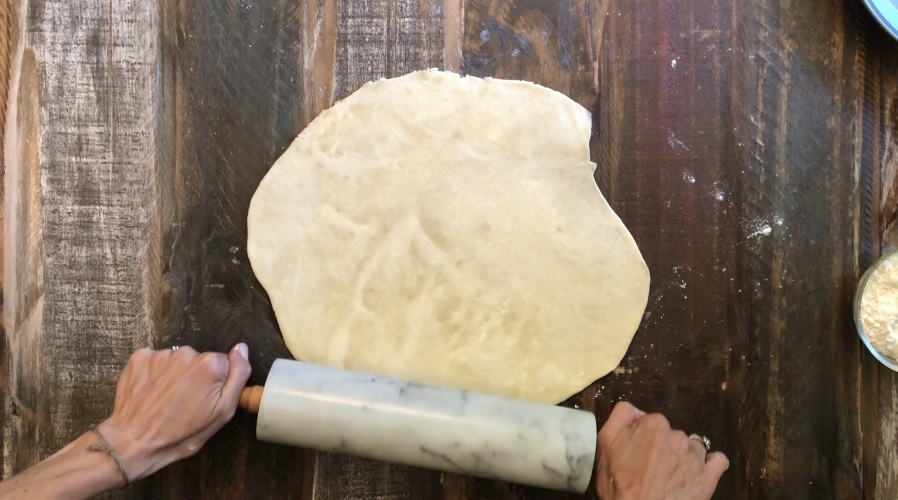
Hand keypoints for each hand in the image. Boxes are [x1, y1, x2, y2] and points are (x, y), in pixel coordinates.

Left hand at [96, 344, 251, 480]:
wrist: (134, 442)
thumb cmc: (182, 433)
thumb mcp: (223, 412)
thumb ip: (238, 375)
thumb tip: (242, 348)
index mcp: (210, 365)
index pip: (223, 364)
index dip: (216, 384)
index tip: (205, 400)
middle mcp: (186, 353)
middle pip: (200, 360)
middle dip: (196, 377)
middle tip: (185, 403)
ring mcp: (161, 355)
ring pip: (177, 361)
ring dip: (175, 375)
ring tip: (166, 400)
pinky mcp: (139, 358)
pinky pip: (156, 360)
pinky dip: (155, 372)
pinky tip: (151, 392)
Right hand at [596, 402, 727, 499]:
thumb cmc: (619, 483)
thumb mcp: (605, 443)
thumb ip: (620, 416)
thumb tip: (633, 409)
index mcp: (653, 424)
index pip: (650, 422)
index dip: (642, 437)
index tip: (635, 452)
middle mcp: (677, 435)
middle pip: (670, 435)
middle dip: (661, 447)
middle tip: (649, 468)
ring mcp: (695, 456)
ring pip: (692, 447)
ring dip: (683, 456)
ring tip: (670, 475)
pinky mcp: (708, 477)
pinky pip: (718, 461)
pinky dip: (710, 464)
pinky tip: (698, 472)